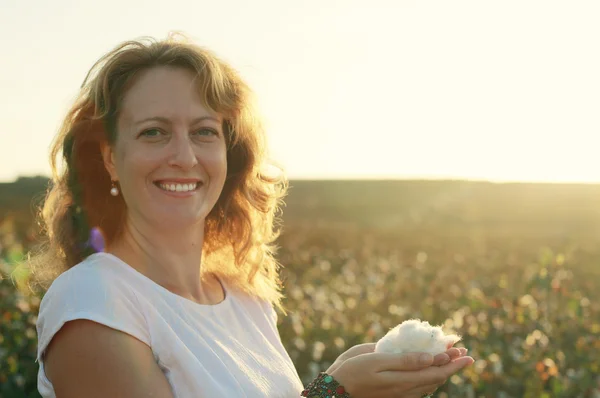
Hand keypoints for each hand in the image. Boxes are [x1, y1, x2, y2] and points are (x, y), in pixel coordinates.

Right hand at [329, 351, 473, 397]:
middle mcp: (406, 389)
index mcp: (404, 380)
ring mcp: (401, 394)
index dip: (453, 363)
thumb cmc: (353, 372)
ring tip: (452, 359)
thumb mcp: (376, 361)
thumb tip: (429, 358)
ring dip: (443, 370)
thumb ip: (404, 360)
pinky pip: (420, 387)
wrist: (337, 391)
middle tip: (464, 354)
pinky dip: (430, 376)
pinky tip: (431, 369)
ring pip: (430, 384)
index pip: (436, 371)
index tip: (466, 353)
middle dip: (452, 365)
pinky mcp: (395, 395)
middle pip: (436, 378)